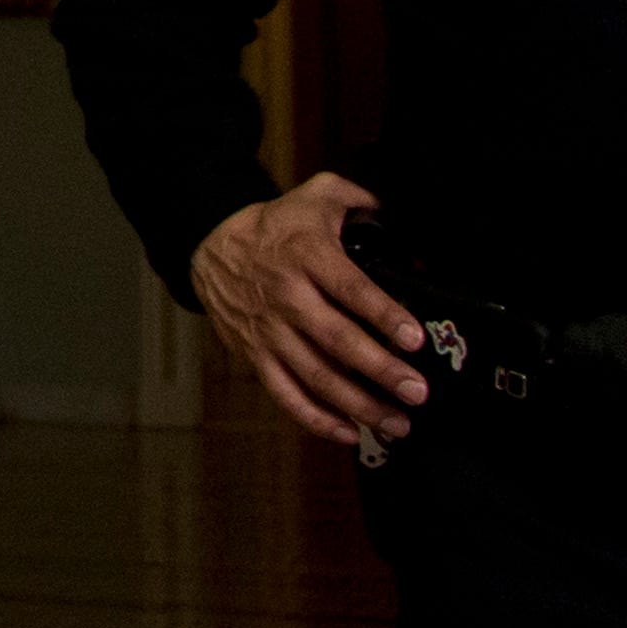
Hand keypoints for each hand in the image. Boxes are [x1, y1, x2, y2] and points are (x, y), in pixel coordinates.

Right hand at [190, 172, 432, 449]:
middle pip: (336, 340)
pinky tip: (350, 432)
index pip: (350, 288)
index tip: (414, 338)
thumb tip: (399, 220)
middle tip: (416, 390)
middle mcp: (287, 295)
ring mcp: (269, 330)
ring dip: (358, 404)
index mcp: (306, 254)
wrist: (210, 243)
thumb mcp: (316, 195)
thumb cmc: (275, 225)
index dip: (383, 314)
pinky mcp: (255, 354)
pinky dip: (316, 419)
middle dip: (380, 370)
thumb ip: (359, 200)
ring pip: (315, 375)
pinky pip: (285, 394)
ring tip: (396, 422)